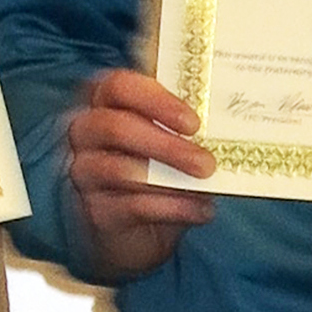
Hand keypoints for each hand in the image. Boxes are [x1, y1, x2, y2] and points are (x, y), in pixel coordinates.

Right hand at [68, 69, 215, 279]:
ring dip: (171, 179)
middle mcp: (86, 131)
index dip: (155, 101)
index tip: (193, 122)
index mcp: (106, 98)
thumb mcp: (172, 132)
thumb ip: (185, 115)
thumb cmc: (160, 162)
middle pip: (115, 127)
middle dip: (166, 145)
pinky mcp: (95, 211)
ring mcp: (84, 172)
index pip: (119, 86)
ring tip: (206, 185)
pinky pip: (131, 207)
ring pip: (120, 170)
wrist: (142, 226)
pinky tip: (202, 210)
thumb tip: (226, 107)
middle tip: (206, 162)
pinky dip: (172, 208)